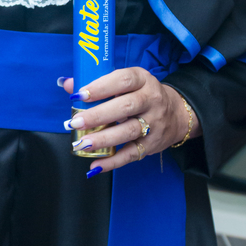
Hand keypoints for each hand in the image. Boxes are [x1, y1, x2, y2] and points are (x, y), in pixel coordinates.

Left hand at [61, 67, 199, 176]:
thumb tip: (67, 84)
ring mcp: (154, 123)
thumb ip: (97, 83)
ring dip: (104, 139)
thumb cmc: (142, 95)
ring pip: (128, 131)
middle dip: (97, 116)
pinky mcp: (153, 144)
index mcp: (142, 80)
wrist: (177, 113)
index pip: (123, 81)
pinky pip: (132, 154)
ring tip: (82, 143)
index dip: (100, 87)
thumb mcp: (126, 83)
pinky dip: (113, 161)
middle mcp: (151, 100)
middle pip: (125, 107)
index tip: (80, 95)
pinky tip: (96, 165)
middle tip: (75, 122)